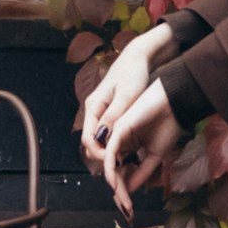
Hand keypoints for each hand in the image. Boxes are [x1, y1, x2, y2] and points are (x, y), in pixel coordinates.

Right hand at [78, 29, 163, 178]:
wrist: (140, 57)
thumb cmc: (134, 73)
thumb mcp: (126, 96)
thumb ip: (114, 116)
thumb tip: (101, 138)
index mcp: (93, 106)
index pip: (88, 139)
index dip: (99, 155)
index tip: (114, 165)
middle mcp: (94, 111)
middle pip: (92, 142)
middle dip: (103, 158)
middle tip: (121, 170)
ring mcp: (102, 112)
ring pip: (100, 140)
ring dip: (110, 153)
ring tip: (126, 164)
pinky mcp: (112, 113)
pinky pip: (109, 134)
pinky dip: (116, 145)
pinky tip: (130, 151)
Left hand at [93, 78, 181, 216]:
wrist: (176, 105)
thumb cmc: (168, 126)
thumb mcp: (155, 156)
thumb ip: (141, 172)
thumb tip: (128, 192)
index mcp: (128, 146)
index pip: (121, 172)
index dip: (124, 191)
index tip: (130, 210)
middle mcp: (119, 142)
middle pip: (113, 172)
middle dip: (119, 193)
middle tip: (127, 210)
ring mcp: (117, 136)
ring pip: (110, 166)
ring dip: (116, 187)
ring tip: (125, 204)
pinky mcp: (119, 130)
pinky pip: (111, 154)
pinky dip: (112, 170)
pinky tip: (115, 186)